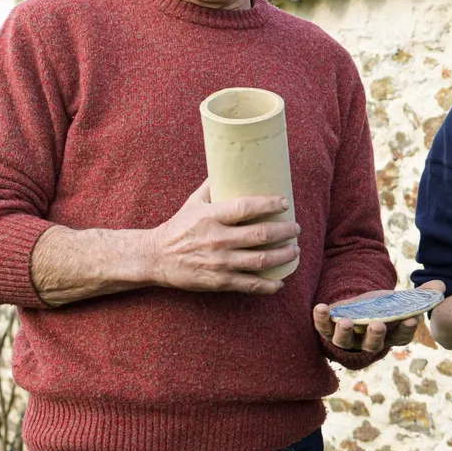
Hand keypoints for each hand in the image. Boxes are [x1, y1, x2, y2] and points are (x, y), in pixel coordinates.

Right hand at [144, 180, 299, 293]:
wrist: (156, 257)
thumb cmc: (179, 226)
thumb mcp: (193, 202)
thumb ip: (214, 187)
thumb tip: (231, 165)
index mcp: (211, 217)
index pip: (246, 207)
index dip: (269, 204)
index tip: (284, 202)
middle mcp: (217, 239)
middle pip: (260, 234)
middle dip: (284, 231)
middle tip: (296, 228)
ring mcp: (220, 262)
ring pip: (260, 260)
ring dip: (283, 255)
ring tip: (294, 250)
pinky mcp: (219, 281)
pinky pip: (249, 285)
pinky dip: (268, 285)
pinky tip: (280, 282)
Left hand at [313, 280, 445, 353]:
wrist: (357, 310)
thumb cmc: (383, 307)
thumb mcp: (401, 300)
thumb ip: (420, 295)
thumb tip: (440, 285)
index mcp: (390, 336)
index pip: (401, 337)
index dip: (406, 329)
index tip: (411, 318)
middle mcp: (369, 342)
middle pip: (372, 345)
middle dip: (375, 335)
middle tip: (377, 324)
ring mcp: (348, 338)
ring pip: (345, 342)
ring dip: (344, 332)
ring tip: (345, 320)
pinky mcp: (330, 330)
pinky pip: (324, 329)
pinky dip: (320, 320)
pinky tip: (320, 308)